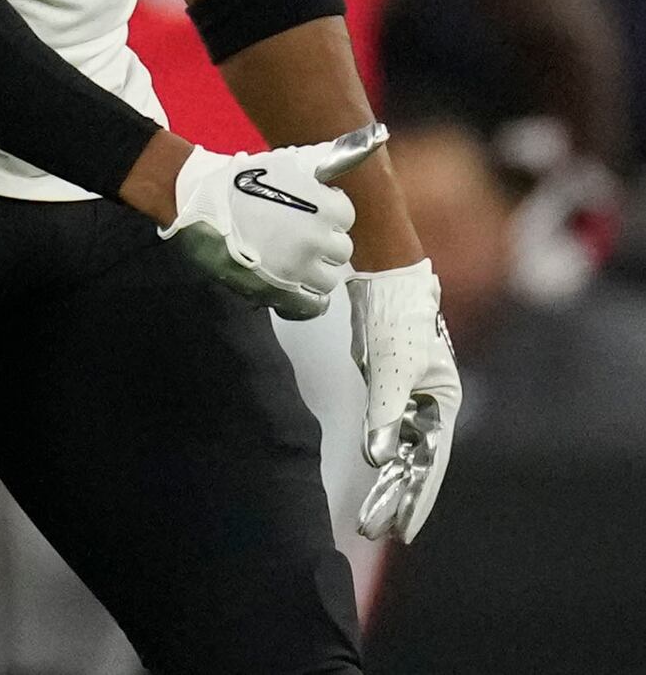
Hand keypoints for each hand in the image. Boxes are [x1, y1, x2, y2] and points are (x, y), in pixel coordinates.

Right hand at [161, 123, 385, 318]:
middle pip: (341, 249)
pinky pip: (313, 305)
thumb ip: (337, 155)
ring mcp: (298, 267)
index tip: (306, 209)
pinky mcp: (279, 290)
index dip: (326, 211)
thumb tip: (379, 134)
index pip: (346, 217)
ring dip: (314, 269)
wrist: (194, 199)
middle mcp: (318, 239)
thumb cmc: (243, 178)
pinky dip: (308, 299)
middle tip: (294, 232)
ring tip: (289, 256)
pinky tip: (293, 283)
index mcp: (326, 208)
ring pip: (329, 278)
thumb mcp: (291, 160)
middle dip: (322, 241)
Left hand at [351, 260, 460, 541]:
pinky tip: (376, 472)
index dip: (417, 499)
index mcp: (443, 404)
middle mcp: (431, 407)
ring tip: (370, 513)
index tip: (403, 532)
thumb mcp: (391, 369)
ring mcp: (411, 398)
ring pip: (402, 450)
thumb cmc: (397, 321)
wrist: (386, 281)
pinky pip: (389, 430)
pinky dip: (382, 452)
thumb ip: (384, 413)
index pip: (431, 464)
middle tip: (374, 531)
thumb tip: (377, 457)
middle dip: (398, 498)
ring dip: (389, 481)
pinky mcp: (391, 388)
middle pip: (416, 463)